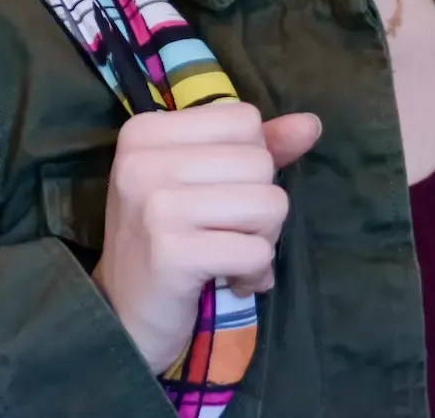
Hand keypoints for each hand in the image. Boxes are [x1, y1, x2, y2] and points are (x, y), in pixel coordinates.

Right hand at [90, 103, 320, 373]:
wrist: (125, 315)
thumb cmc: (166, 239)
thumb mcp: (199, 181)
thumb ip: (254, 148)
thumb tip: (310, 124)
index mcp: (145, 131)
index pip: (242, 119)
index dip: (249, 161)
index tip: (220, 194)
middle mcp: (143, 160)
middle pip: (259, 162)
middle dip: (260, 205)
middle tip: (227, 233)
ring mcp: (154, 205)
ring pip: (268, 204)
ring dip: (263, 240)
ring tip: (230, 255)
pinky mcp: (171, 252)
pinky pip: (256, 251)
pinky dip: (255, 272)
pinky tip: (232, 280)